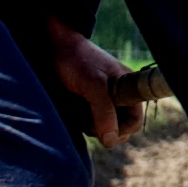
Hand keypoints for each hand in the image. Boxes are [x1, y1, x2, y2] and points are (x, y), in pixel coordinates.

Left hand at [41, 19, 138, 145]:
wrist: (53, 46)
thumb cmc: (77, 60)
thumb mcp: (93, 85)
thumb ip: (104, 112)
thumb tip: (110, 141)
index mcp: (127, 89)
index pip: (134, 121)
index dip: (122, 130)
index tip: (104, 130)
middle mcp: (116, 97)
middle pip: (117, 128)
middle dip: (103, 129)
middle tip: (87, 118)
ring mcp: (100, 102)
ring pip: (100, 128)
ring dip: (88, 125)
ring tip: (77, 108)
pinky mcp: (85, 105)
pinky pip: (86, 123)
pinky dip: (79, 121)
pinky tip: (71, 108)